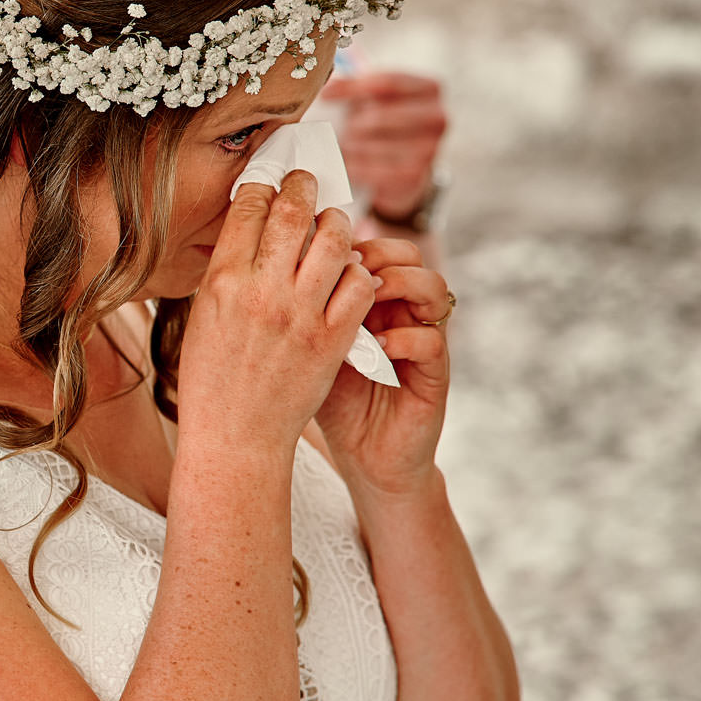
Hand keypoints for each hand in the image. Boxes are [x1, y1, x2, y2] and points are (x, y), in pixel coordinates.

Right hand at [177, 172, 375, 454]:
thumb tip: (250, 228)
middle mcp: (263, 293)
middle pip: (293, 214)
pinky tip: (349, 272)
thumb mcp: (204, 317)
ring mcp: (301, 316)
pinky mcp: (333, 340)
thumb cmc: (212, 379)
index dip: (264, 185)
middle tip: (308, 182)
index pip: (249, 209)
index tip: (271, 178)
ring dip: (337, 224)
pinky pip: (359, 285)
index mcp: (223, 283)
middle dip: (303, 188)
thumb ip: (227, 272)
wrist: (235, 437)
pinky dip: (357, 271)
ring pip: (335, 241)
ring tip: (334, 224)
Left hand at [313, 238, 450, 492]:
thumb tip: (265, 266)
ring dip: (398, 286)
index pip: (374, 247)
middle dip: (377, 256)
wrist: (362, 457)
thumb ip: (295, 309)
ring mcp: (423, 339)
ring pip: (433, 287)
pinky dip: (403, 338)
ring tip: (363, 304)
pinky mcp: (435, 374)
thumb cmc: (327, 398)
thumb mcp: (304, 346)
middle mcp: (402, 312)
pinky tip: (373, 349)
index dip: (350, 243)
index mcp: (372, 300)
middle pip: (408, 255)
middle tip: (345, 274)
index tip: (315, 256)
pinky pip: (432, 340)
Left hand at [321, 72, 446, 221]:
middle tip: (333, 128)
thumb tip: (327, 87)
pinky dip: (353, 166)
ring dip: (348, 145)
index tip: (325, 94)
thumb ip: (356, 88)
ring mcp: (431, 149)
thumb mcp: (378, 100)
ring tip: (339, 145)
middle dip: (351, 122)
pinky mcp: (416, 176)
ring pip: (372, 144)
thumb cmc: (388, 126)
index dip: (352, 87)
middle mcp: (437, 117)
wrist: (407, 170)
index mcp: (430, 89)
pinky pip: (372, 169)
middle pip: (379, 115)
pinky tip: (346, 163)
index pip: (387, 82)